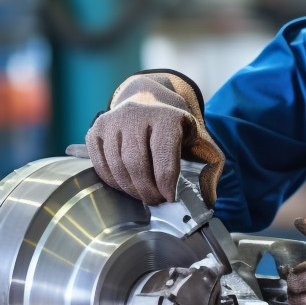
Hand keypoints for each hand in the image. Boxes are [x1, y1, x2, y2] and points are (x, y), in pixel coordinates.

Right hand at [85, 70, 224, 205]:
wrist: (149, 103)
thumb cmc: (174, 129)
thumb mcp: (198, 140)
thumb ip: (209, 167)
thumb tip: (210, 200)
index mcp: (166, 116)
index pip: (163, 156)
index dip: (166, 183)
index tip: (169, 198)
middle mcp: (136, 114)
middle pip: (136, 164)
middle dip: (147, 190)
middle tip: (155, 201)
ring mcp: (112, 121)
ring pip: (117, 167)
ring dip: (130, 189)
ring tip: (143, 194)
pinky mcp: (95, 130)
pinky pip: (100, 165)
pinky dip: (113, 181)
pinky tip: (127, 185)